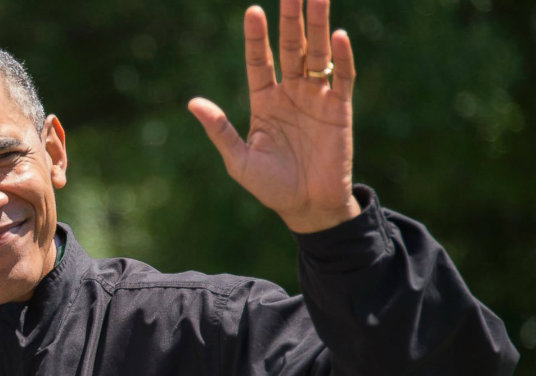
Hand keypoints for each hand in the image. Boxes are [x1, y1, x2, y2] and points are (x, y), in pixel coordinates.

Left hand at [188, 0, 359, 232]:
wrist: (308, 208)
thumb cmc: (272, 187)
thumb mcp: (239, 161)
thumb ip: (220, 130)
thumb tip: (192, 103)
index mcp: (264, 101)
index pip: (259, 60)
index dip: (256, 37)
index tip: (253, 11)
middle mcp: (291, 92)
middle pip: (291, 47)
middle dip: (291, 18)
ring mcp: (316, 98)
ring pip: (317, 54)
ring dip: (318, 25)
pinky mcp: (339, 109)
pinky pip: (342, 78)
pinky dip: (342, 58)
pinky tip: (339, 37)